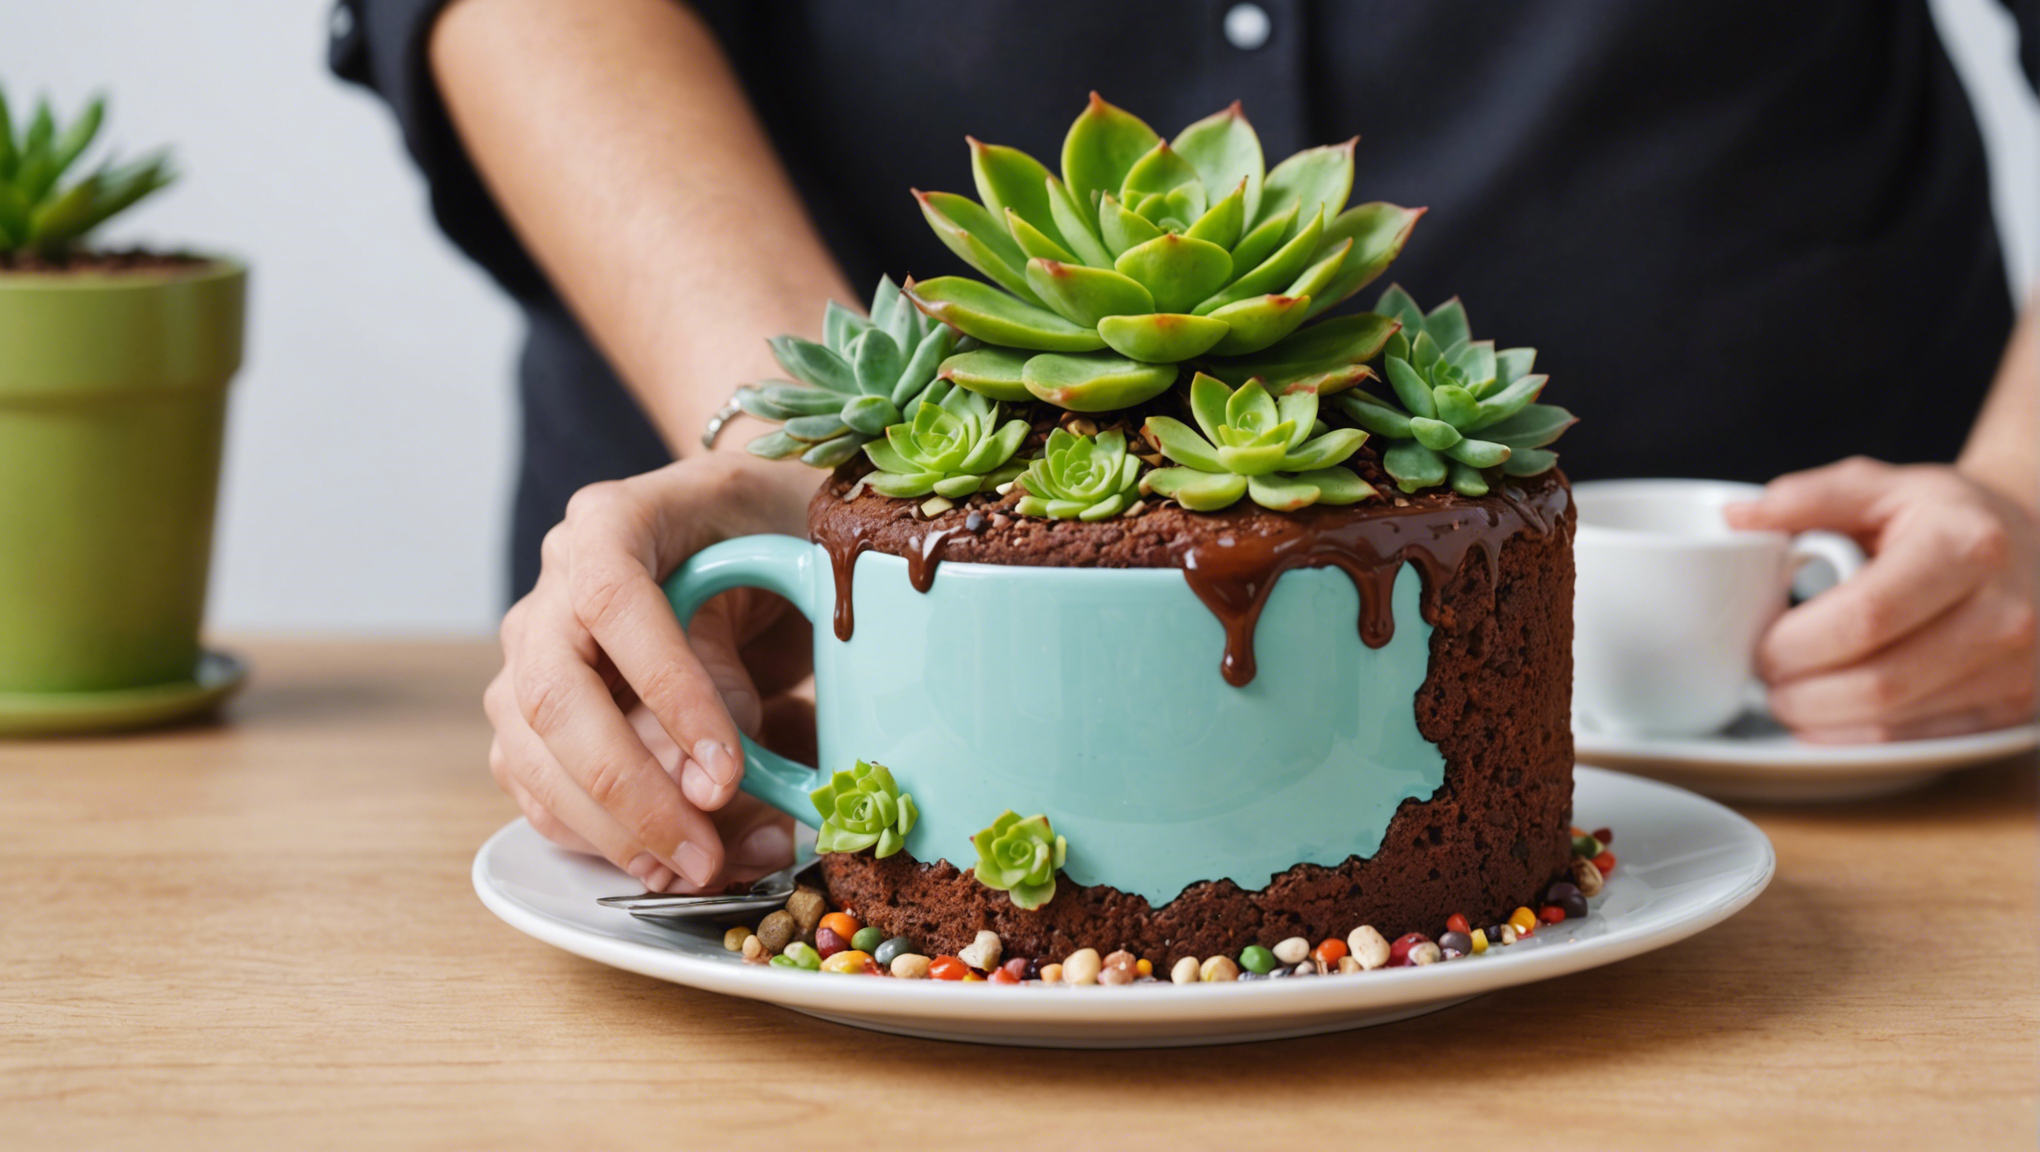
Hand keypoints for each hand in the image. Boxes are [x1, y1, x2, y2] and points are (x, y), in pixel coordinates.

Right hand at [484, 454, 818, 891]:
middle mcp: (553, 590)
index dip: (667, 693)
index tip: (727, 772)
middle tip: (705, 854)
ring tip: (703, 872)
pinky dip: (604, 842)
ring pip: (535, 759)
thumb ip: (741, 655)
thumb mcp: (787, 558)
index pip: (613, 601)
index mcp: (610, 522)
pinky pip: (545, 794)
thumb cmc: (776, 534)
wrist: (754, 540)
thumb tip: (710, 785)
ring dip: (615, 833)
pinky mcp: (538, 723)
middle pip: (554, 698)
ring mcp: (534, 659)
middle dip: (632, 791)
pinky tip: (671, 867)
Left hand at [1726, 457, 2038, 741]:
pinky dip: (1859, 735)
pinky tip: (1828, 714)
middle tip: (1764, 677)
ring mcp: (2017, 667)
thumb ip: (1807, 498)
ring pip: (1894, 720)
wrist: (2037, 544)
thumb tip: (1738, 519)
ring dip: (1821, 719)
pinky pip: (1919, 739)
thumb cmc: (1948, 517)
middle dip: (1800, 691)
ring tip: (1789, 691)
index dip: (1798, 643)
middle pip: (1878, 682)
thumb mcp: (1883, 486)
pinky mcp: (2015, 706)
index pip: (1866, 616)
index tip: (1760, 644)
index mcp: (1966, 547)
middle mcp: (2004, 612)